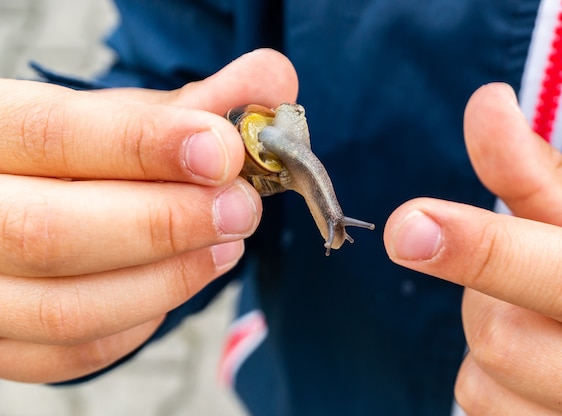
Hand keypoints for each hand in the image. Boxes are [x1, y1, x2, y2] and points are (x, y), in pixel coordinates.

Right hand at [0, 49, 296, 382]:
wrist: (22, 197)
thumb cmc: (74, 155)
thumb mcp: (117, 116)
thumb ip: (192, 103)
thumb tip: (273, 82)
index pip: (53, 135)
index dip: (144, 145)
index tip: (222, 149)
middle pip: (52, 233)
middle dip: (167, 224)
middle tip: (239, 207)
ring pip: (69, 309)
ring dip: (169, 279)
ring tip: (226, 245)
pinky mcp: (3, 344)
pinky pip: (78, 352)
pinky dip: (143, 319)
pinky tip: (178, 279)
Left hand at [384, 83, 561, 414]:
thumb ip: (542, 180)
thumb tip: (486, 103)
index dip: (486, 250)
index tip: (409, 225)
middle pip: (504, 339)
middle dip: (488, 294)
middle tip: (522, 281)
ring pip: (480, 386)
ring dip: (488, 344)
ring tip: (542, 326)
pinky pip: (481, 413)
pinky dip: (490, 382)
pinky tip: (536, 367)